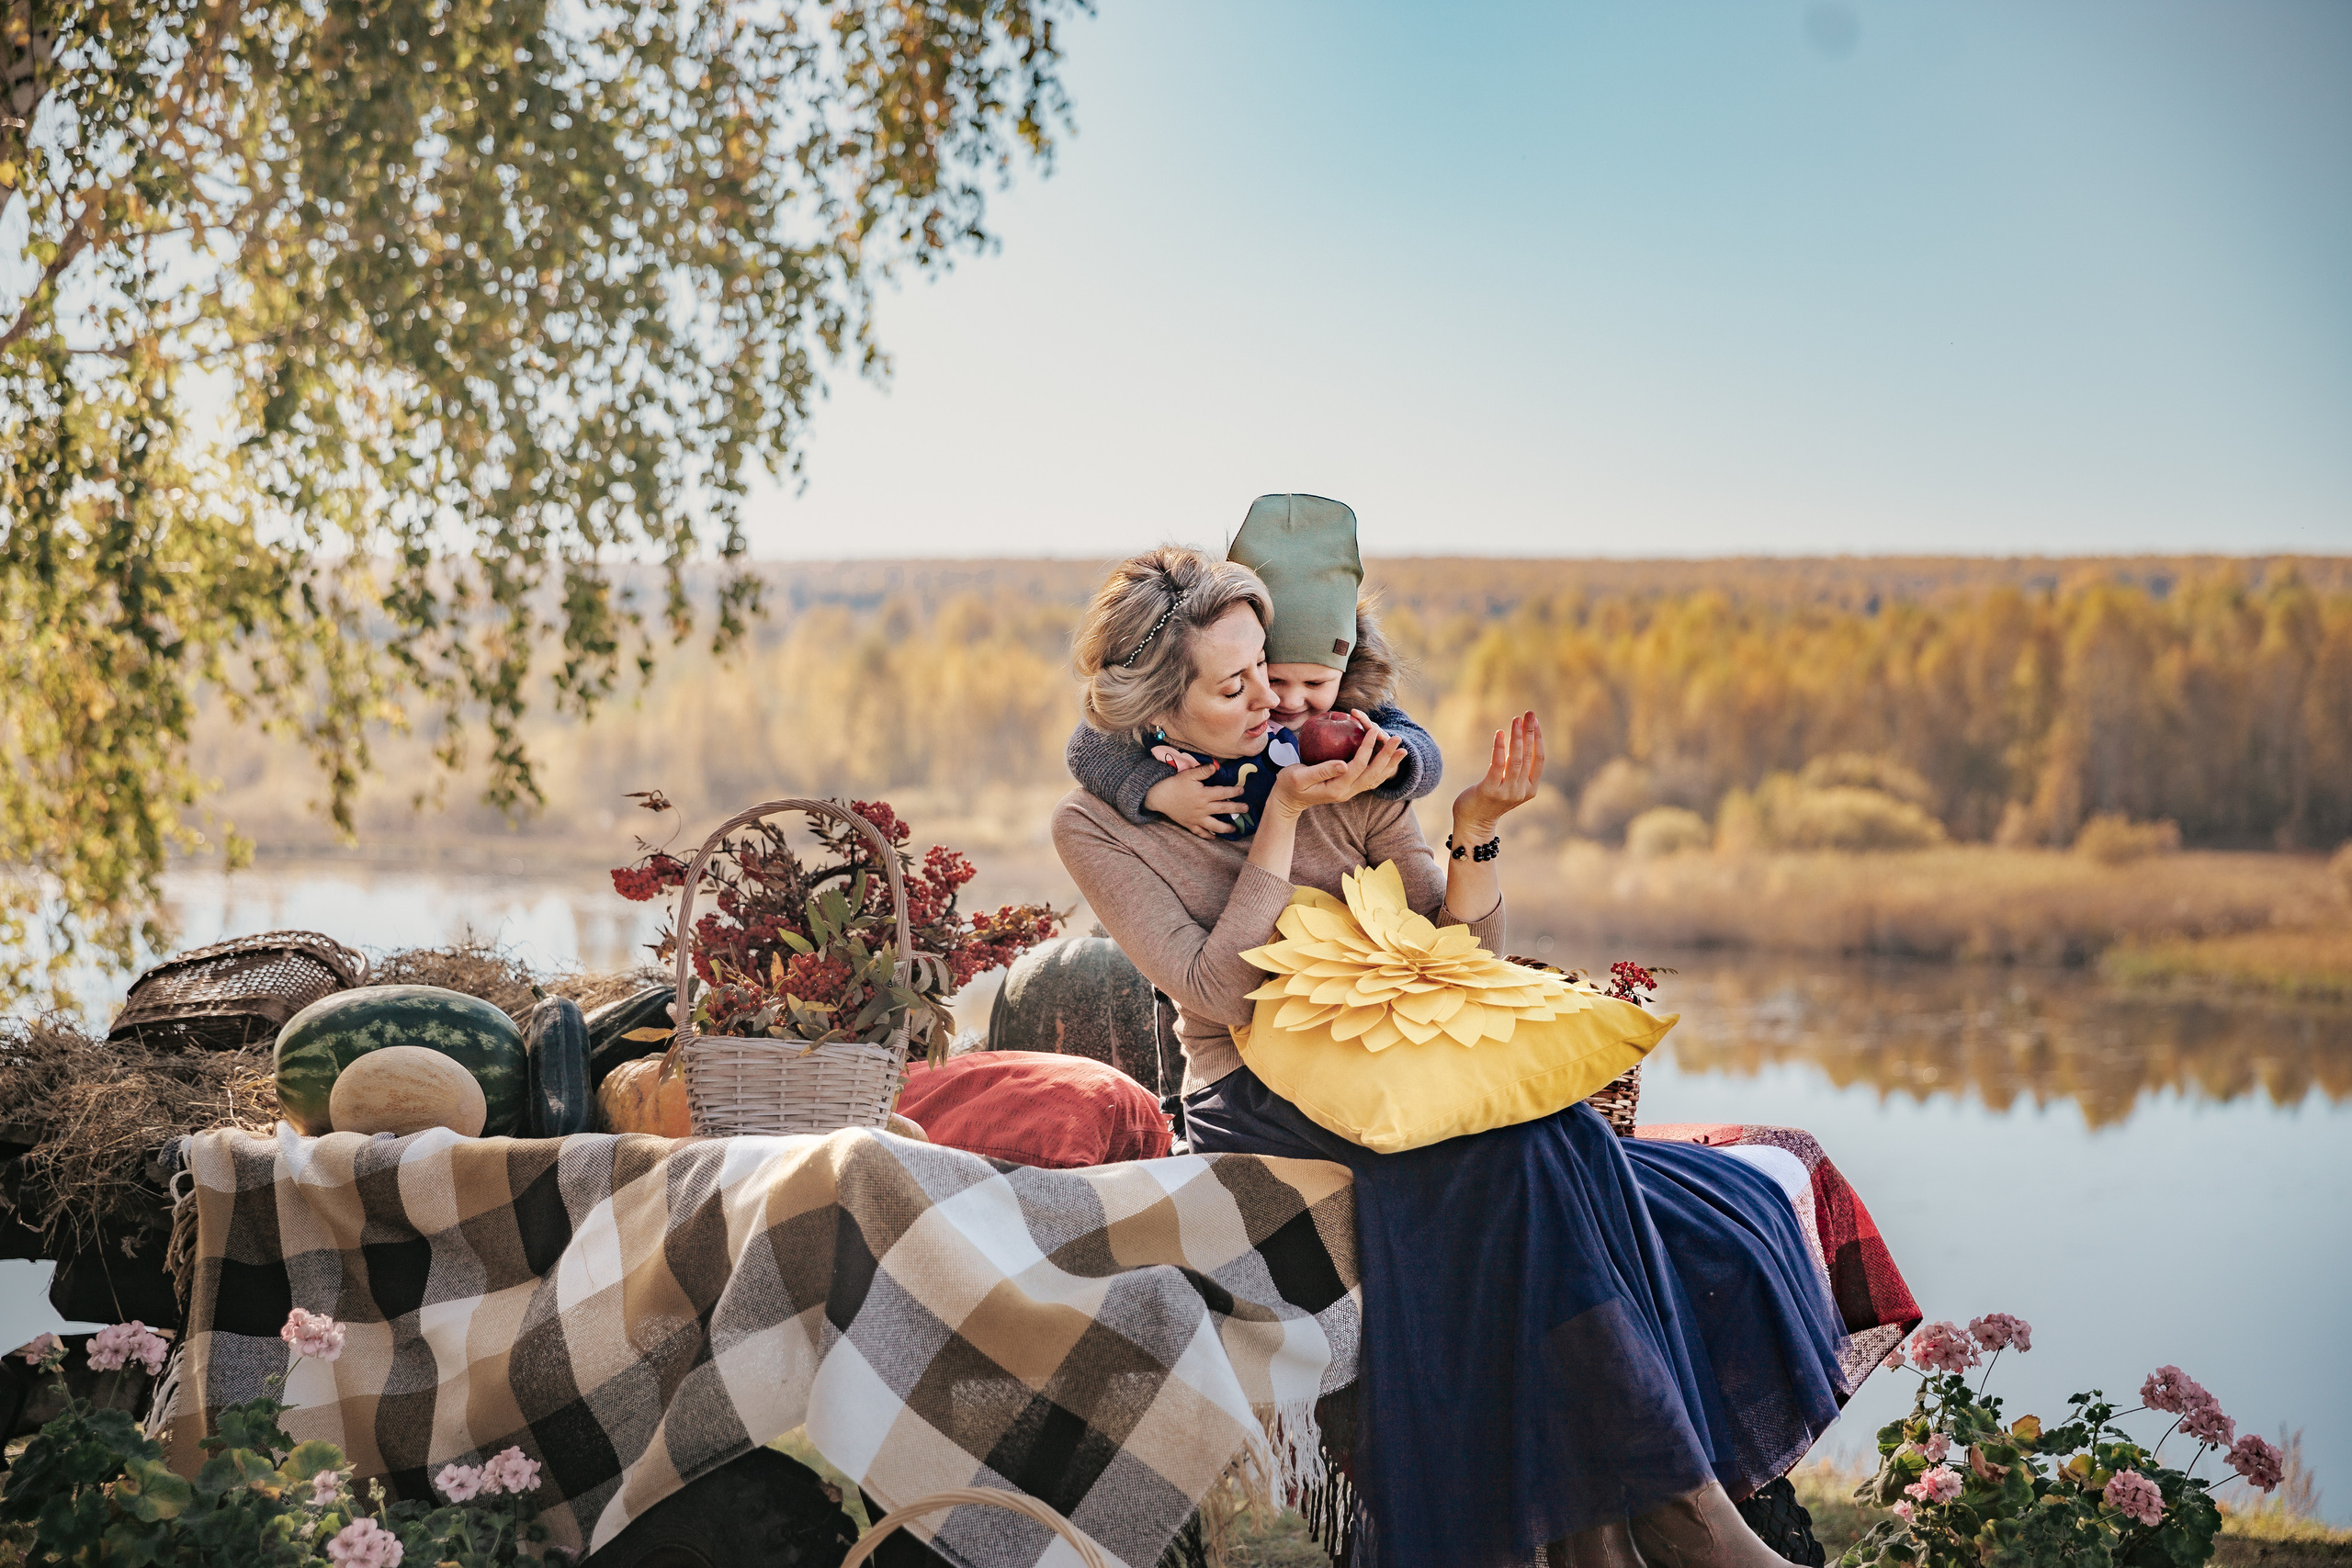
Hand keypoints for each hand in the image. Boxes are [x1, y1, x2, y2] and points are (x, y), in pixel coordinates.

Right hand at [1144, 759, 1245, 838]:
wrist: (1158, 797)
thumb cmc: (1174, 784)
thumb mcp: (1188, 774)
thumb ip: (1203, 770)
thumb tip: (1216, 766)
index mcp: (1204, 795)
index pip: (1223, 793)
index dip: (1234, 791)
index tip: (1242, 791)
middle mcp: (1203, 808)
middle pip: (1223, 809)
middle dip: (1236, 809)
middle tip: (1246, 809)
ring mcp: (1197, 818)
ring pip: (1214, 825)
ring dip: (1226, 827)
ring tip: (1235, 829)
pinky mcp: (1189, 824)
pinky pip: (1200, 832)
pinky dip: (1208, 835)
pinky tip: (1214, 837)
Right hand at [1270, 712, 1406, 817]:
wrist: (1287, 801)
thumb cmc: (1289, 785)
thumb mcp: (1299, 776)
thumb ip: (1321, 770)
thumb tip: (1344, 763)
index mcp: (1336, 788)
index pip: (1358, 766)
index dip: (1367, 747)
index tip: (1372, 729)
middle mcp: (1347, 792)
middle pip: (1373, 773)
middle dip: (1387, 756)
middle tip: (1398, 739)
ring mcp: (1349, 791)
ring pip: (1375, 779)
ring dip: (1390, 765)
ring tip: (1402, 751)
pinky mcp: (1348, 788)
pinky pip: (1369, 779)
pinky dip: (1382, 769)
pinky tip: (1388, 759)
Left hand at [1451, 711, 1544, 835]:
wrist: (1473, 824)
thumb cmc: (1489, 801)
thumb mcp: (1507, 785)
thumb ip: (1515, 769)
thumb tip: (1518, 741)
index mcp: (1530, 789)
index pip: (1540, 759)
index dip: (1539, 739)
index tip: (1536, 721)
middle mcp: (1521, 790)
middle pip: (1528, 755)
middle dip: (1530, 732)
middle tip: (1529, 713)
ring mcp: (1507, 792)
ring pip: (1516, 759)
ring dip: (1517, 737)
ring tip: (1516, 720)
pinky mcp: (1491, 790)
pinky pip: (1498, 765)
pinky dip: (1500, 748)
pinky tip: (1500, 733)